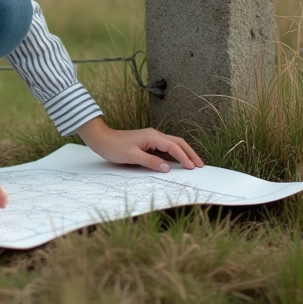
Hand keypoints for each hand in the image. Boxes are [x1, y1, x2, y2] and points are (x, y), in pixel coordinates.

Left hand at [75, 117, 203, 171]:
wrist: (102, 139)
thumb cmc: (114, 147)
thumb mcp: (132, 156)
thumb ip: (150, 162)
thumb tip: (167, 168)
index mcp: (152, 136)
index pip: (173, 147)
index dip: (184, 157)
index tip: (193, 167)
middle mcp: (154, 135)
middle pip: (178, 143)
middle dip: (190, 153)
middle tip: (200, 165)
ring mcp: (152, 139)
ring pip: (173, 145)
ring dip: (184, 154)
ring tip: (193, 164)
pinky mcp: (148, 143)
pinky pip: (165, 149)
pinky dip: (175, 155)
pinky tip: (178, 162)